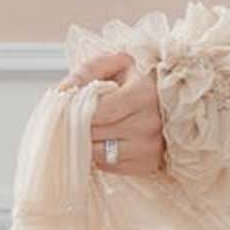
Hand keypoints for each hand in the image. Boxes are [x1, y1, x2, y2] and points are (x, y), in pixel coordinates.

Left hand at [68, 50, 165, 181]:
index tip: (70, 107)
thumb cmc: (137, 81)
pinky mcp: (147, 164)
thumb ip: (87, 71)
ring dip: (88, 142)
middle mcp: (150, 122)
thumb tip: (63, 90)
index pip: (99, 111)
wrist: (165, 102)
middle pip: (96, 133)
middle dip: (79, 126)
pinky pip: (108, 165)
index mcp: (144, 93)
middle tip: (75, 118)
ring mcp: (150, 146)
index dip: (79, 110)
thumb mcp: (115, 64)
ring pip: (99, 152)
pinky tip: (105, 140)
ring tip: (91, 128)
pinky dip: (100, 155)